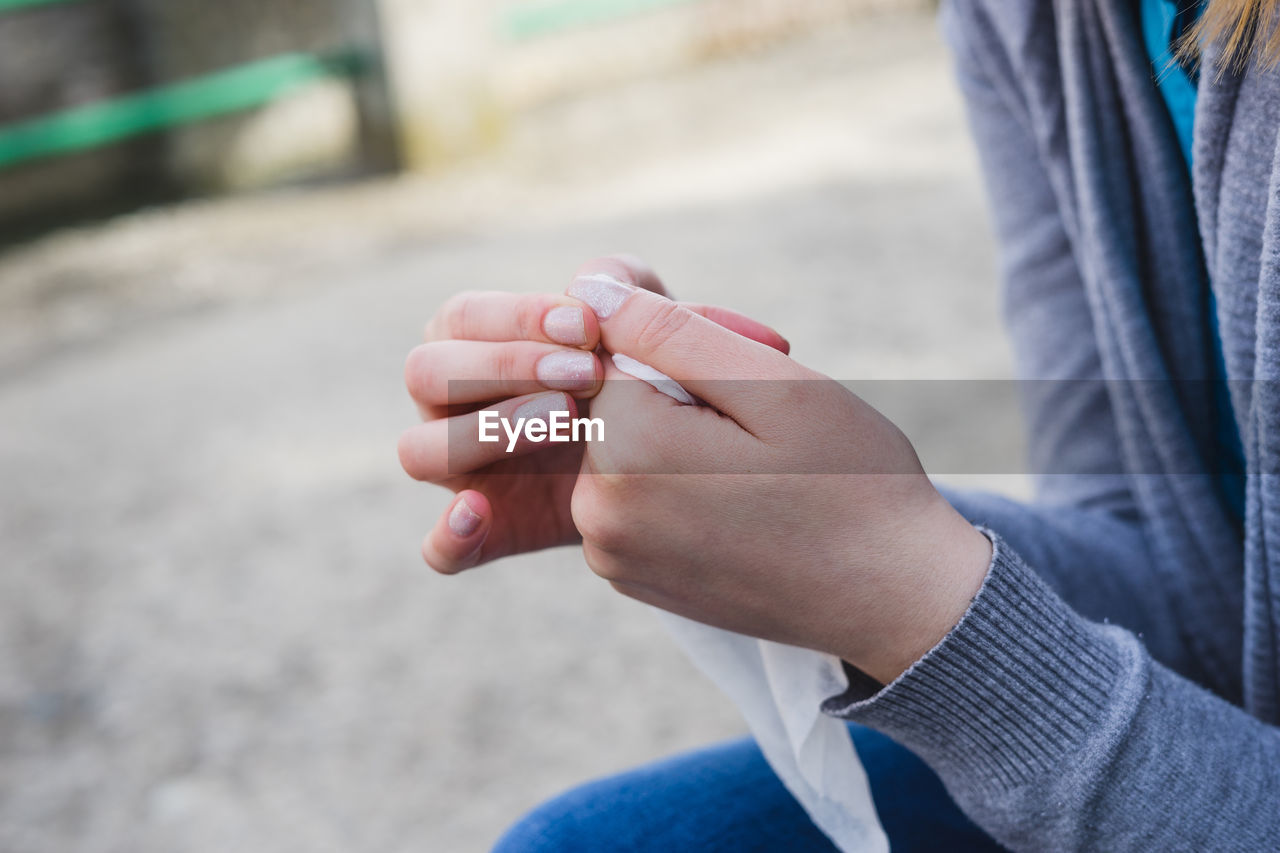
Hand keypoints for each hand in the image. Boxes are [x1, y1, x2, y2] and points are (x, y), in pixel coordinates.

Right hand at [397, 255, 789, 572]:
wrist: (674, 461)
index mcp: (471, 344)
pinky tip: (480, 513)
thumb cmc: (641, 374)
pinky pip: (439, 547)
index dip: (516, 319)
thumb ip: (623, 285)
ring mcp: (460, 472)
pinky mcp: (487, 533)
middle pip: (426, 375)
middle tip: (584, 375)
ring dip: (485, 432)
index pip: (461, 318)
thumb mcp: (641, 323)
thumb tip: (590, 280)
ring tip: (566, 420)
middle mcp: (448, 405)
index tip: (586, 327)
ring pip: (420, 450)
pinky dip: (448, 535)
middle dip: (503, 367)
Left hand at [565, 265, 992, 683]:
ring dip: (677, 441)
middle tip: (762, 427)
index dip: (687, 348)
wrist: (892, 595)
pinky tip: (739, 507)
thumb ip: (669, 329)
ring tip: (755, 471)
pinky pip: (632, 500)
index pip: (617, 351)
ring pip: (623, 450)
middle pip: (614, 403)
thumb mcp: (772, 384)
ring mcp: (610, 554)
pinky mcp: (629, 578)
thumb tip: (589, 285)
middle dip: (677, 395)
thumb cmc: (849, 481)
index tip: (751, 381)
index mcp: (629, 453)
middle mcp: (598, 512)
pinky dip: (674, 488)